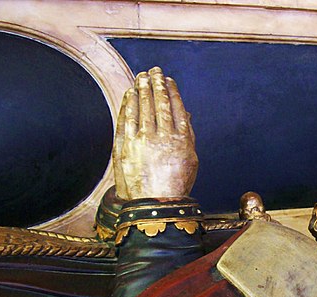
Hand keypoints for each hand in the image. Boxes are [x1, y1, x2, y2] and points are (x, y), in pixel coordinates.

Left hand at [113, 67, 197, 199]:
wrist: (153, 206)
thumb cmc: (174, 185)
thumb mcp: (191, 160)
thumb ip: (188, 135)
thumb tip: (185, 113)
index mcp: (182, 141)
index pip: (176, 107)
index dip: (171, 91)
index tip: (167, 80)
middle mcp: (163, 138)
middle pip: (159, 103)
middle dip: (156, 84)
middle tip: (154, 70)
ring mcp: (143, 141)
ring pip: (143, 107)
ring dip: (142, 88)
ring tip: (141, 76)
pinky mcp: (126, 146)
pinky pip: (127, 118)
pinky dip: (129, 103)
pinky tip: (130, 93)